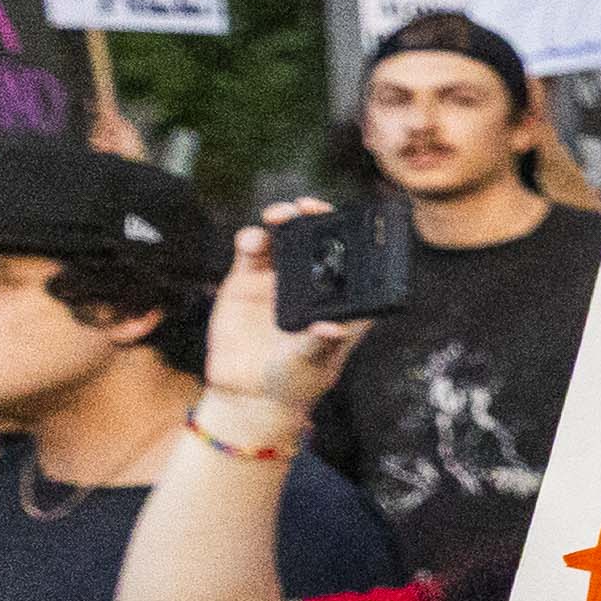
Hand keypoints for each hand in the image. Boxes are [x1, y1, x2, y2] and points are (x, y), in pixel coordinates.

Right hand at [210, 208, 371, 410]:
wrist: (249, 394)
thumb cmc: (295, 381)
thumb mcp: (312, 363)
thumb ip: (320, 344)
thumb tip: (331, 329)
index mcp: (341, 298)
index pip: (354, 258)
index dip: (354, 236)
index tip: (350, 222)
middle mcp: (313, 283)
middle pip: (317, 239)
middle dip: (313, 217)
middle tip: (306, 207)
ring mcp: (278, 279)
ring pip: (283, 238)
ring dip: (282, 221)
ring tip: (279, 216)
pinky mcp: (246, 282)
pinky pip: (251, 252)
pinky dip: (251, 239)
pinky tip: (252, 240)